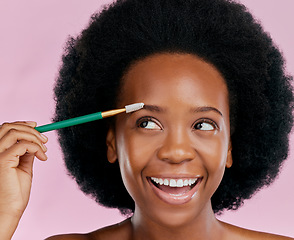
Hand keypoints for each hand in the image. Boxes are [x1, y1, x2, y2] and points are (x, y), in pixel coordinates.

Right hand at [0, 121, 47, 237]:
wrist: (9, 209)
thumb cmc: (14, 193)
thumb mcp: (23, 167)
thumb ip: (26, 154)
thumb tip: (35, 143)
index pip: (6, 129)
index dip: (22, 125)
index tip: (37, 127)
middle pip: (9, 127)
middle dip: (29, 129)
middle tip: (44, 139)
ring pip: (14, 132)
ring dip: (34, 137)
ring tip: (44, 149)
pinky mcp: (2, 160)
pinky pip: (23, 145)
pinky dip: (36, 148)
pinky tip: (43, 157)